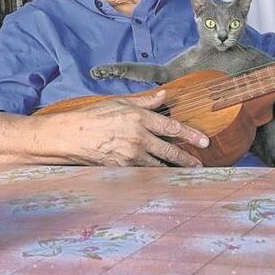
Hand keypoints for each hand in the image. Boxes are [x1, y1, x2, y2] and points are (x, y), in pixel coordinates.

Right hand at [48, 90, 209, 166]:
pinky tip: (162, 179)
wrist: (69, 135)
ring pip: (158, 166)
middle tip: (200, 165)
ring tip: (185, 174)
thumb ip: (145, 101)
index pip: (172, 127)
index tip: (205, 142)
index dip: (191, 135)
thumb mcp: (121, 102)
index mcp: (140, 118)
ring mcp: (129, 155)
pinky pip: (142, 174)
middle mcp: (138, 137)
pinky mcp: (120, 168)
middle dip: (187, 159)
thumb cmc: (93, 116)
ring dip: (173, 170)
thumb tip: (164, 95)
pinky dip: (153, 176)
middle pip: (169, 151)